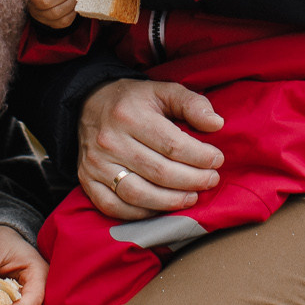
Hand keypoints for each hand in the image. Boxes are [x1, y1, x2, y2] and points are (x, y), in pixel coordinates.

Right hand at [77, 77, 223, 221]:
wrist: (89, 104)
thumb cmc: (134, 100)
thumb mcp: (163, 91)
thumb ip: (192, 103)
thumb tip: (216, 124)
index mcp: (130, 115)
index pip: (172, 145)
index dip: (200, 157)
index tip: (217, 159)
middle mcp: (110, 141)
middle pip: (159, 172)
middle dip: (192, 180)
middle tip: (211, 180)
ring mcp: (96, 164)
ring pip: (138, 194)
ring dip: (171, 201)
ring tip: (192, 197)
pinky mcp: (87, 180)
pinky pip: (114, 207)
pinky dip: (140, 213)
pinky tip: (161, 208)